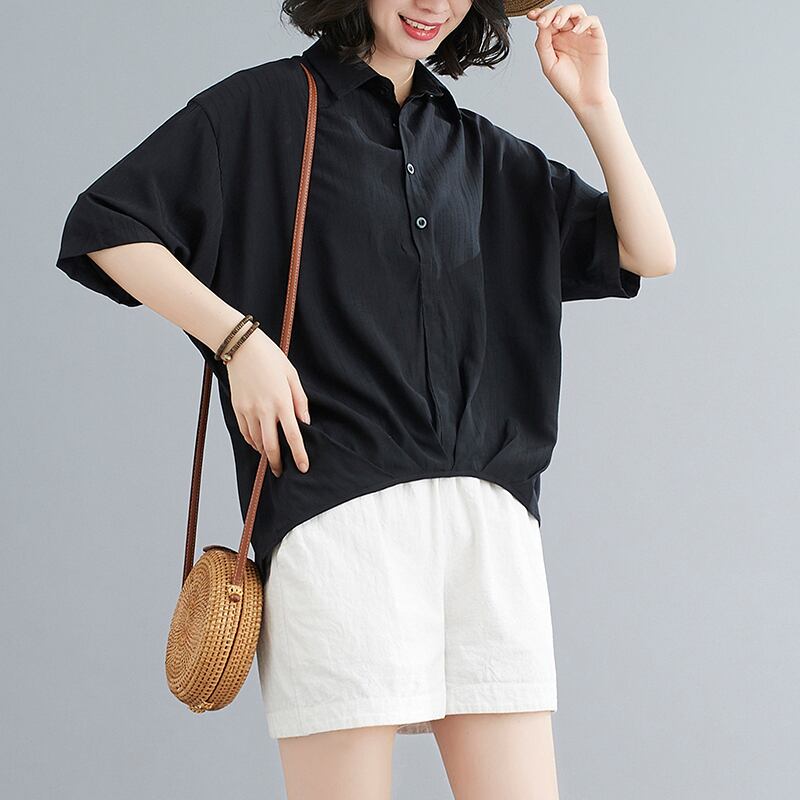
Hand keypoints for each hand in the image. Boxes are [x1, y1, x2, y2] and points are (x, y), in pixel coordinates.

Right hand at [224, 329, 310, 476]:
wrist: (242, 347)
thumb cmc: (271, 358)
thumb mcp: (292, 376)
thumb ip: (300, 401)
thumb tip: (305, 422)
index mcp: (282, 402)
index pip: (293, 436)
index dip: (299, 455)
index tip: (303, 467)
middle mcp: (264, 409)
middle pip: (271, 446)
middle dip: (276, 463)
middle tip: (280, 472)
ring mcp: (248, 410)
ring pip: (256, 441)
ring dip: (264, 452)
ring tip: (270, 457)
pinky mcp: (237, 407)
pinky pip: (245, 432)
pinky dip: (252, 441)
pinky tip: (257, 443)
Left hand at [527, 4, 613, 110]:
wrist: (584, 97)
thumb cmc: (566, 84)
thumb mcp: (548, 64)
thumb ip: (543, 44)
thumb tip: (541, 24)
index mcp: (556, 40)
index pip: (548, 21)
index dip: (540, 14)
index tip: (532, 16)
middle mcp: (569, 35)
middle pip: (561, 12)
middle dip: (551, 13)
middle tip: (543, 22)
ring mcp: (583, 35)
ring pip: (576, 11)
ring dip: (566, 12)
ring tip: (558, 22)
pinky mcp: (596, 38)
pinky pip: (593, 21)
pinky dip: (584, 22)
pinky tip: (576, 31)